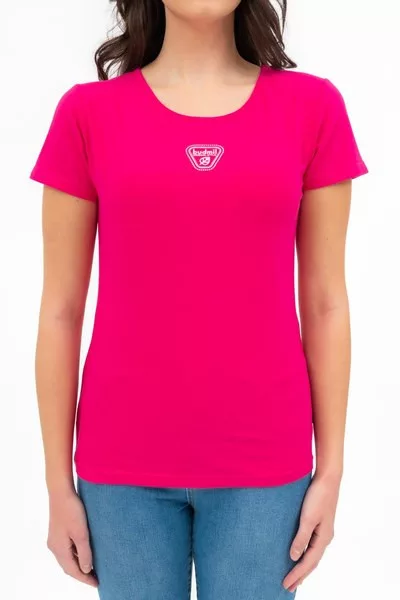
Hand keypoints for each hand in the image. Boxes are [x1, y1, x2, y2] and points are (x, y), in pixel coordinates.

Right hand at [47, 486, 97, 586]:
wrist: (61, 491)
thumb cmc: (72, 510)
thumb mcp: (81, 533)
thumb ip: (84, 553)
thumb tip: (86, 570)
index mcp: (59, 549)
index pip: (73, 571)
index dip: (85, 579)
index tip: (97, 584)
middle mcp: (54, 547)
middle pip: (68, 567)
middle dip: (81, 574)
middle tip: (96, 578)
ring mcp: (55, 539)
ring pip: (67, 558)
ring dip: (78, 564)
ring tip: (92, 568)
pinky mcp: (57, 531)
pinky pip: (66, 550)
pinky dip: (75, 555)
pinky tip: (84, 552)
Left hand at [283, 472, 340, 592]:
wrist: (328, 478)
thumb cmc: (318, 496)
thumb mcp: (308, 518)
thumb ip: (301, 538)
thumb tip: (294, 557)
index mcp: (323, 538)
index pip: (308, 563)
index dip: (297, 574)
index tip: (286, 585)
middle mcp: (324, 537)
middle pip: (311, 562)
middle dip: (300, 575)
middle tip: (288, 587)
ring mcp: (322, 530)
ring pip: (311, 554)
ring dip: (302, 566)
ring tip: (293, 576)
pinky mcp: (318, 522)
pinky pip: (310, 544)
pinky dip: (304, 553)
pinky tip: (298, 553)